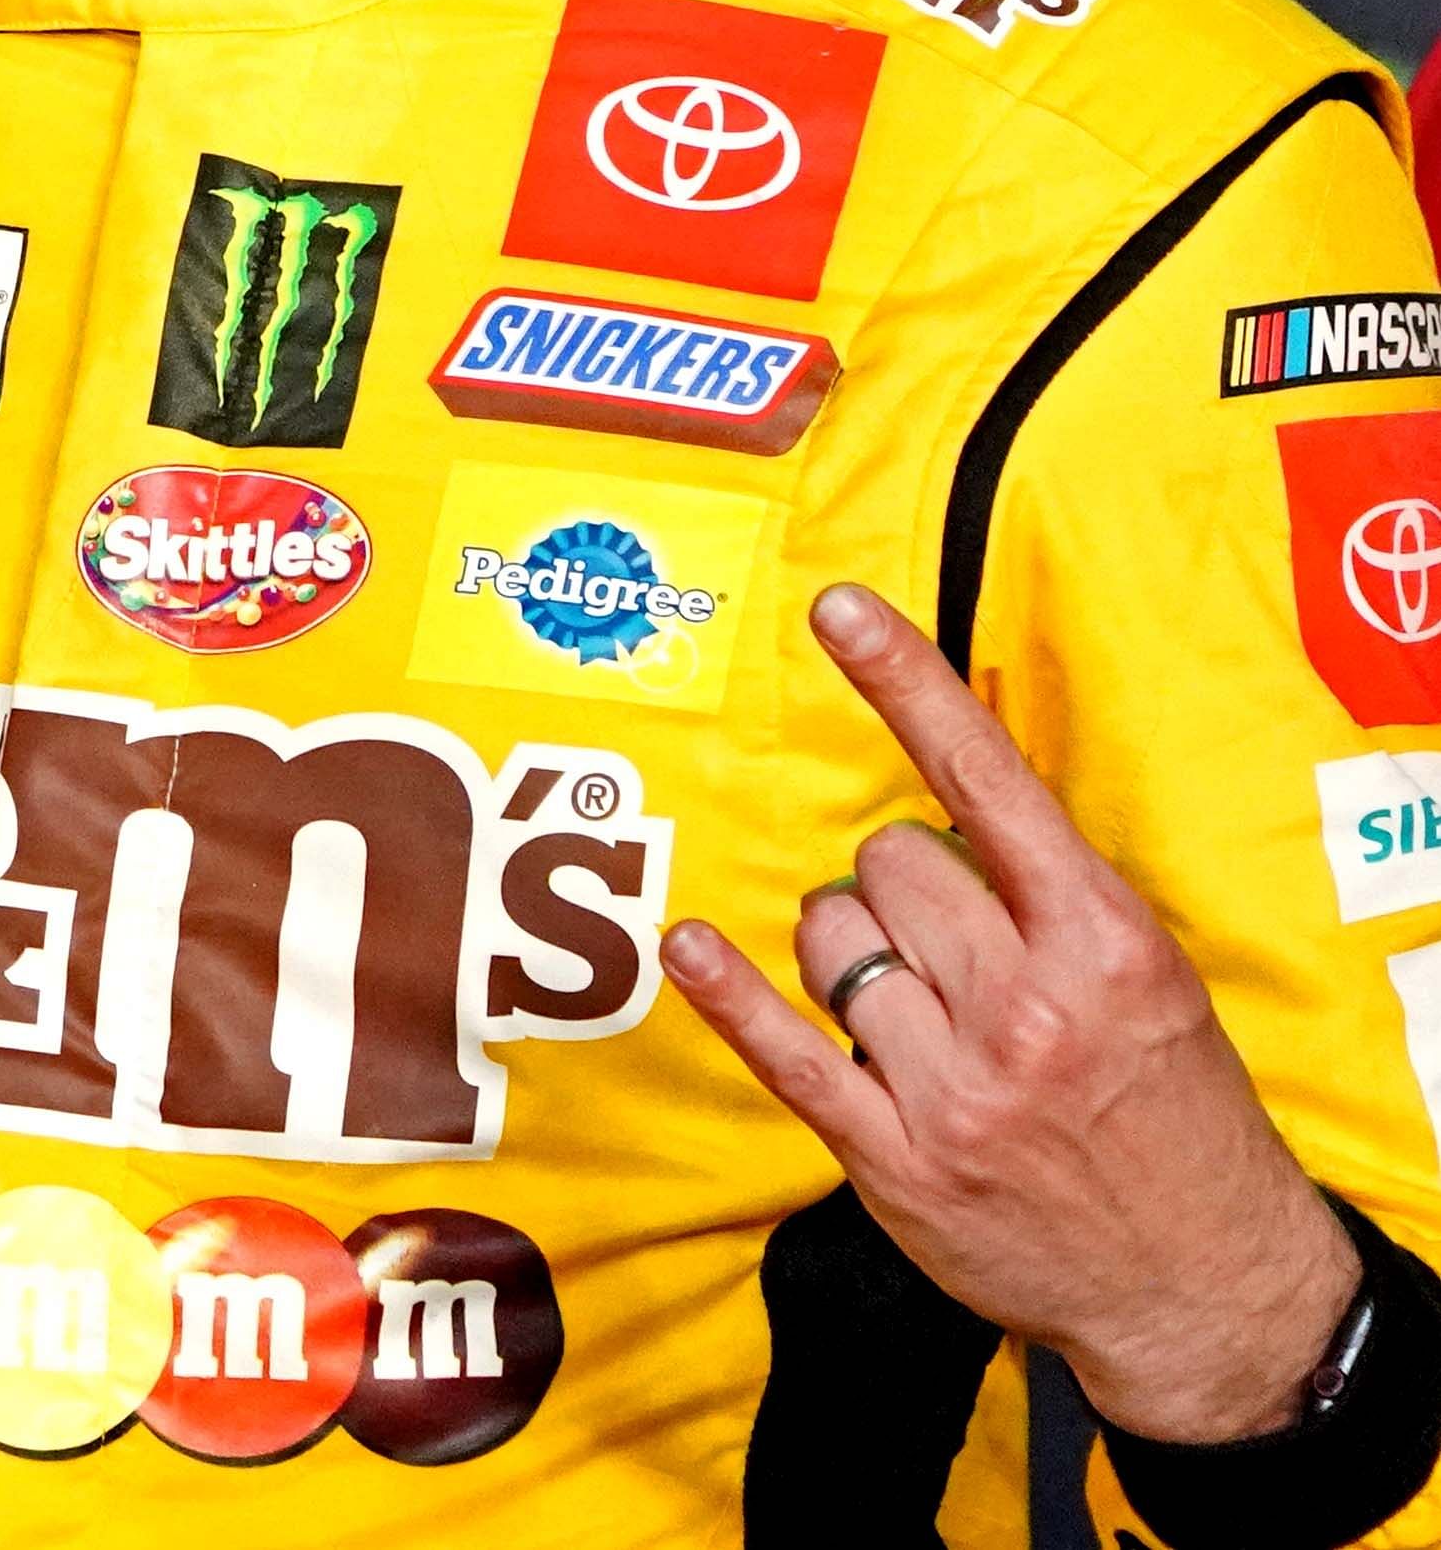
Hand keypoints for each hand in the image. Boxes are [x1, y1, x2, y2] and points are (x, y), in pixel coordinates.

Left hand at [665, 580, 1357, 1442]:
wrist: (1208, 1289)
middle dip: (899, 888)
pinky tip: (691, 950)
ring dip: (849, 952)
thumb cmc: (1177, 1117)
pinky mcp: (895, 1158)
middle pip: (885, 864)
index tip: (839, 610)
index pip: (986, 785)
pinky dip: (730, 993)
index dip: (908, 687)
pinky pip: (782, 1048)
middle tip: (947, 948)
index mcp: (1101, 945)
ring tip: (910, 1003)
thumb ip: (1053, 898)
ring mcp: (954, 1085)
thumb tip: (942, 808)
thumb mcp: (1154, 985)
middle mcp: (1024, 1005)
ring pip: (829, 937)